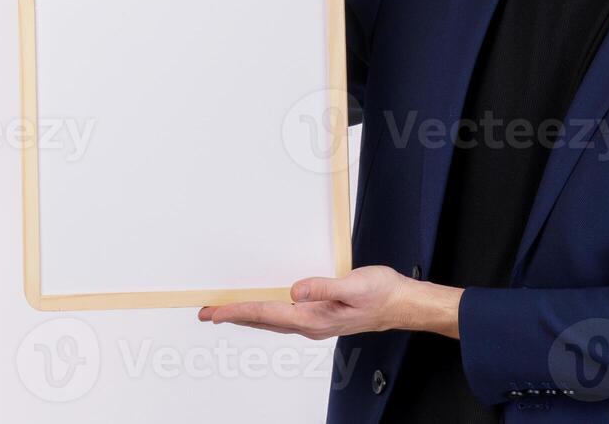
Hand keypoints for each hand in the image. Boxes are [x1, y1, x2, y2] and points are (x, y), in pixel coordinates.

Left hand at [197, 266, 461, 340]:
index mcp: (314, 318)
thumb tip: (295, 289)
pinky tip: (262, 309)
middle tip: (206, 313)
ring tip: (225, 312)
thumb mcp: (353, 285)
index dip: (238, 312)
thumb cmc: (382, 294)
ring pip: (271, 321)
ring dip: (247, 316)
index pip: (266, 314)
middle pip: (262, 321)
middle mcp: (310, 324)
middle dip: (233, 317)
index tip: (215, 311)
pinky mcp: (321, 316)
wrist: (402, 304)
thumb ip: (323, 287)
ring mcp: (315, 322)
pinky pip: (284, 317)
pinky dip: (265, 313)